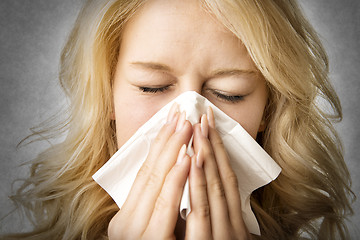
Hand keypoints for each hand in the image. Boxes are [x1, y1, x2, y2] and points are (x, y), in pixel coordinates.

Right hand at [108, 104, 192, 238]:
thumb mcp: (149, 229)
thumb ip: (155, 208)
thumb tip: (169, 178)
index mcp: (125, 220)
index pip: (145, 174)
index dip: (160, 146)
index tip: (171, 121)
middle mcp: (126, 226)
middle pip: (151, 173)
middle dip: (168, 141)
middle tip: (181, 112)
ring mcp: (139, 234)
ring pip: (159, 184)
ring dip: (175, 151)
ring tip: (187, 125)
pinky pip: (168, 207)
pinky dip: (178, 180)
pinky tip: (189, 158)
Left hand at [186, 107, 250, 239]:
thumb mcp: (217, 234)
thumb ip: (211, 213)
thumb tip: (198, 181)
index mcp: (234, 221)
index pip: (228, 178)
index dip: (219, 150)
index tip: (209, 125)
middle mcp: (233, 225)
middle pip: (223, 177)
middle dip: (212, 145)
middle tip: (204, 116)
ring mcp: (223, 235)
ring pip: (215, 188)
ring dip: (206, 155)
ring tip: (198, 128)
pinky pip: (201, 211)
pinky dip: (196, 184)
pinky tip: (192, 160)